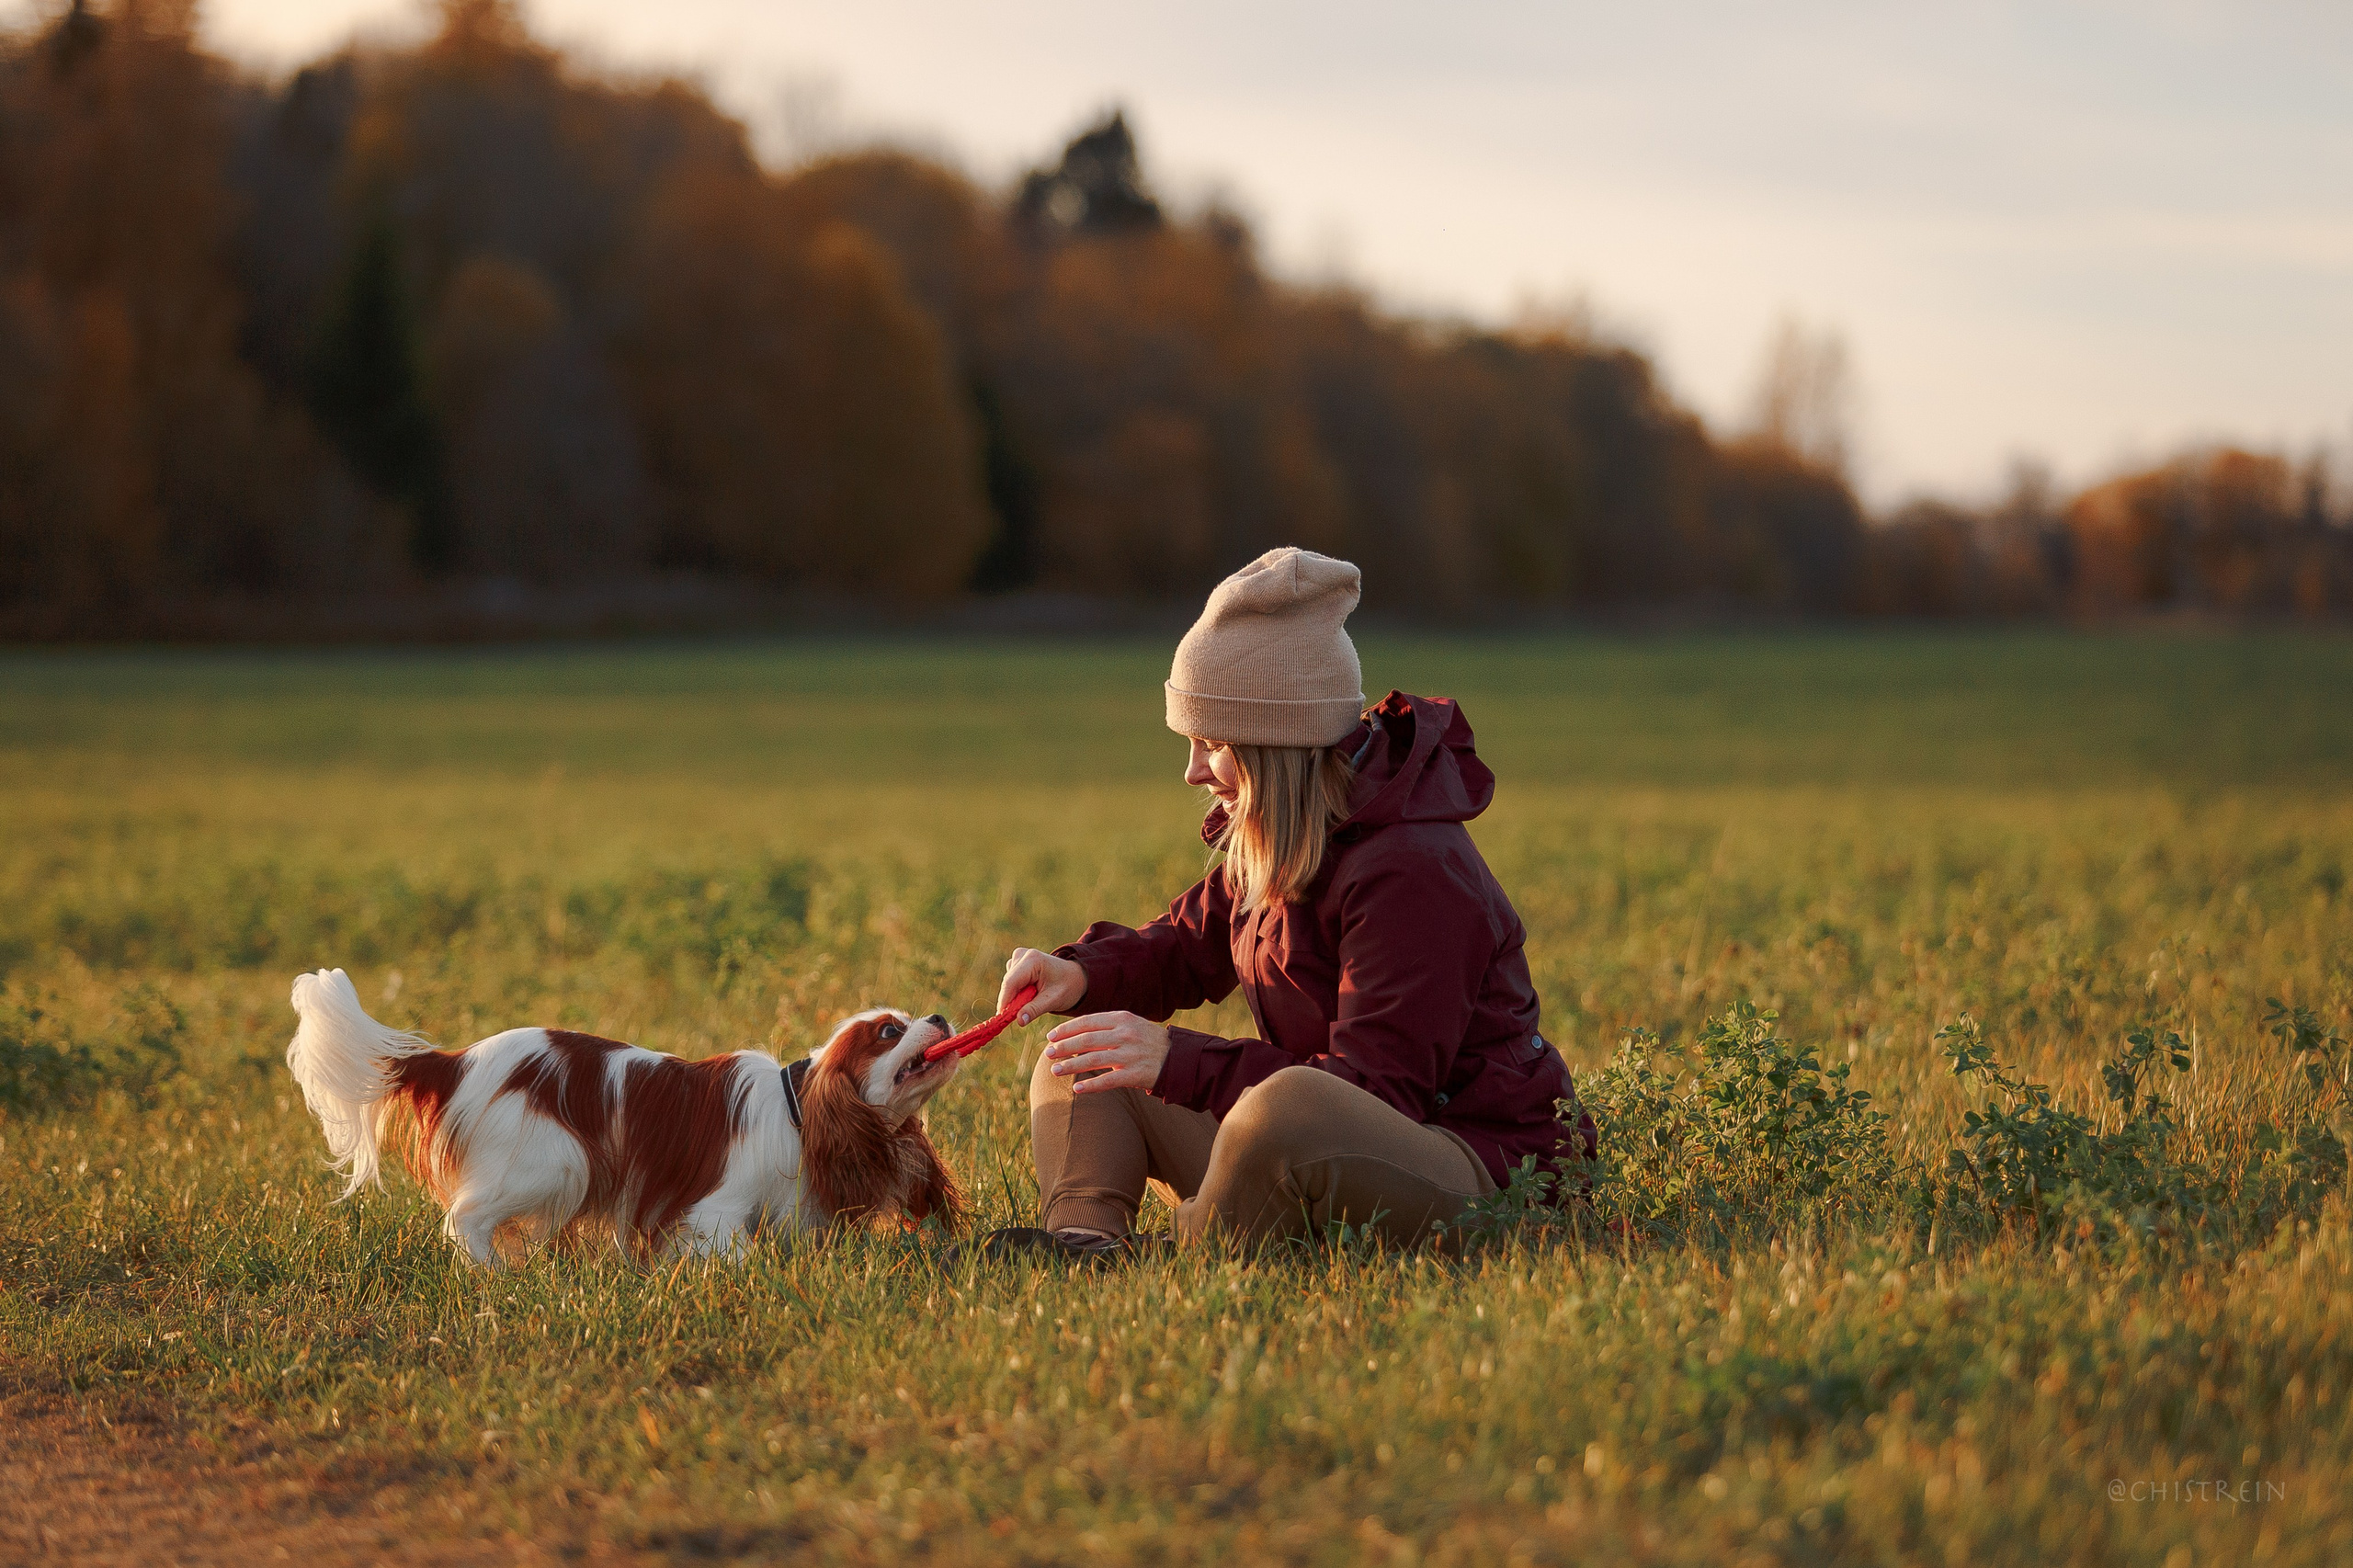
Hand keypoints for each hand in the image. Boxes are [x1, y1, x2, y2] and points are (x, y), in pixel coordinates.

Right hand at [999, 948, 1086, 1025]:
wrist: (1075, 977)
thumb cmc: (1067, 987)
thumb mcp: (1054, 1000)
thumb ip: (1035, 1009)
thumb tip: (1019, 1021)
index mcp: (1033, 960)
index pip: (1011, 982)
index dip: (1004, 1001)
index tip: (1002, 1018)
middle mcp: (1023, 955)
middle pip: (1008, 983)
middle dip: (1011, 1001)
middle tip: (1020, 1016)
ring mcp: (1019, 957)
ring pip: (1008, 983)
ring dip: (1016, 996)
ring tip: (1034, 1000)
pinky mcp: (1017, 963)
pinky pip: (1010, 982)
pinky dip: (1017, 992)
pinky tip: (1030, 994)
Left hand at [1043, 1012, 1169, 1094]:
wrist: (1179, 1058)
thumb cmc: (1149, 1041)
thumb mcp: (1131, 1024)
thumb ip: (1107, 1026)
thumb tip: (1074, 1033)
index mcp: (1122, 1018)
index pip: (1087, 1022)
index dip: (1066, 1029)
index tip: (1050, 1037)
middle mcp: (1126, 1034)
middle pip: (1087, 1040)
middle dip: (1064, 1047)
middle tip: (1048, 1054)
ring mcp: (1131, 1054)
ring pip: (1094, 1059)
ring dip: (1071, 1065)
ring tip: (1055, 1071)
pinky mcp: (1136, 1074)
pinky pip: (1109, 1081)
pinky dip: (1091, 1085)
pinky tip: (1077, 1089)